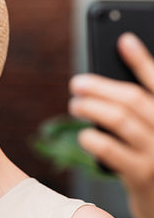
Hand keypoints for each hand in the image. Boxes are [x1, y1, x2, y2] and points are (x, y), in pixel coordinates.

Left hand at [69, 32, 153, 217]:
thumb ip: (141, 110)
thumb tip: (105, 84)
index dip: (141, 60)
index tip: (123, 40)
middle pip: (132, 99)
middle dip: (99, 87)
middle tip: (77, 83)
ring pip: (119, 120)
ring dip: (91, 108)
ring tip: (75, 104)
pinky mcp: (141, 176)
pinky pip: (110, 150)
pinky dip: (92, 138)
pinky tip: (85, 136)